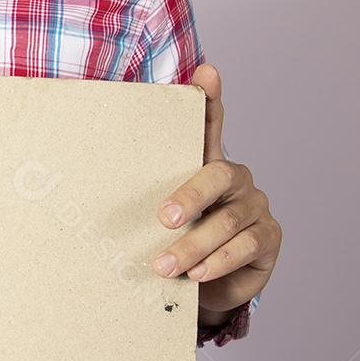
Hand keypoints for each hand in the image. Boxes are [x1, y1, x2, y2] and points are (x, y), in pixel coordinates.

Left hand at [151, 63, 281, 324]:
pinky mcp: (268, 237)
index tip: (206, 72)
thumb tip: (91, 168)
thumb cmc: (176, 242)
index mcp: (204, 165)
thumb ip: (140, 193)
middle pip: (217, 176)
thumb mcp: (156, 218)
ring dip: (194, 245)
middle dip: (189, 198)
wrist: (206, 288)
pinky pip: (247, 245)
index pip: (210, 125)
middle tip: (162, 219)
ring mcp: (255, 206)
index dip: (211, 98)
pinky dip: (220, 260)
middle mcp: (235, 179)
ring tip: (165, 265)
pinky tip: (200, 273)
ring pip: (227, 220)